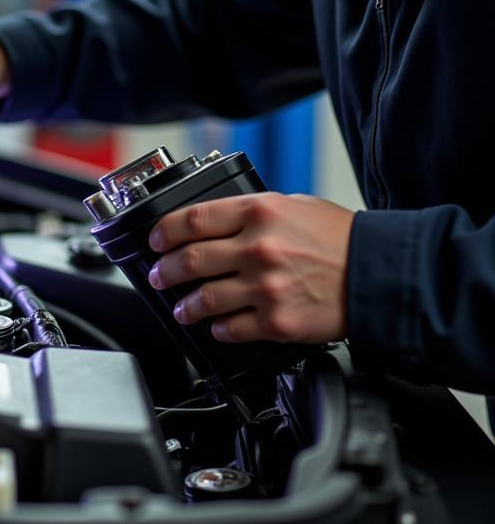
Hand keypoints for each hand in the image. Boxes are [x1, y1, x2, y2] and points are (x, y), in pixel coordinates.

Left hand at [147, 192, 353, 344]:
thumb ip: (252, 214)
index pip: (193, 219)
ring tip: (180, 308)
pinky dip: (218, 330)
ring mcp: (266, 287)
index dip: (165, 231)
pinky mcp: (277, 322)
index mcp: (258, 213)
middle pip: (190, 260)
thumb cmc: (340, 238)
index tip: (156, 240)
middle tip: (158, 275)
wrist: (379, 274)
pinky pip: (232, 329)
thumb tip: (217, 224)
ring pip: (204, 299)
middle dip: (164, 270)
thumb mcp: (292, 205)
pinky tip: (215, 327)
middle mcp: (257, 248)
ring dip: (184, 306)